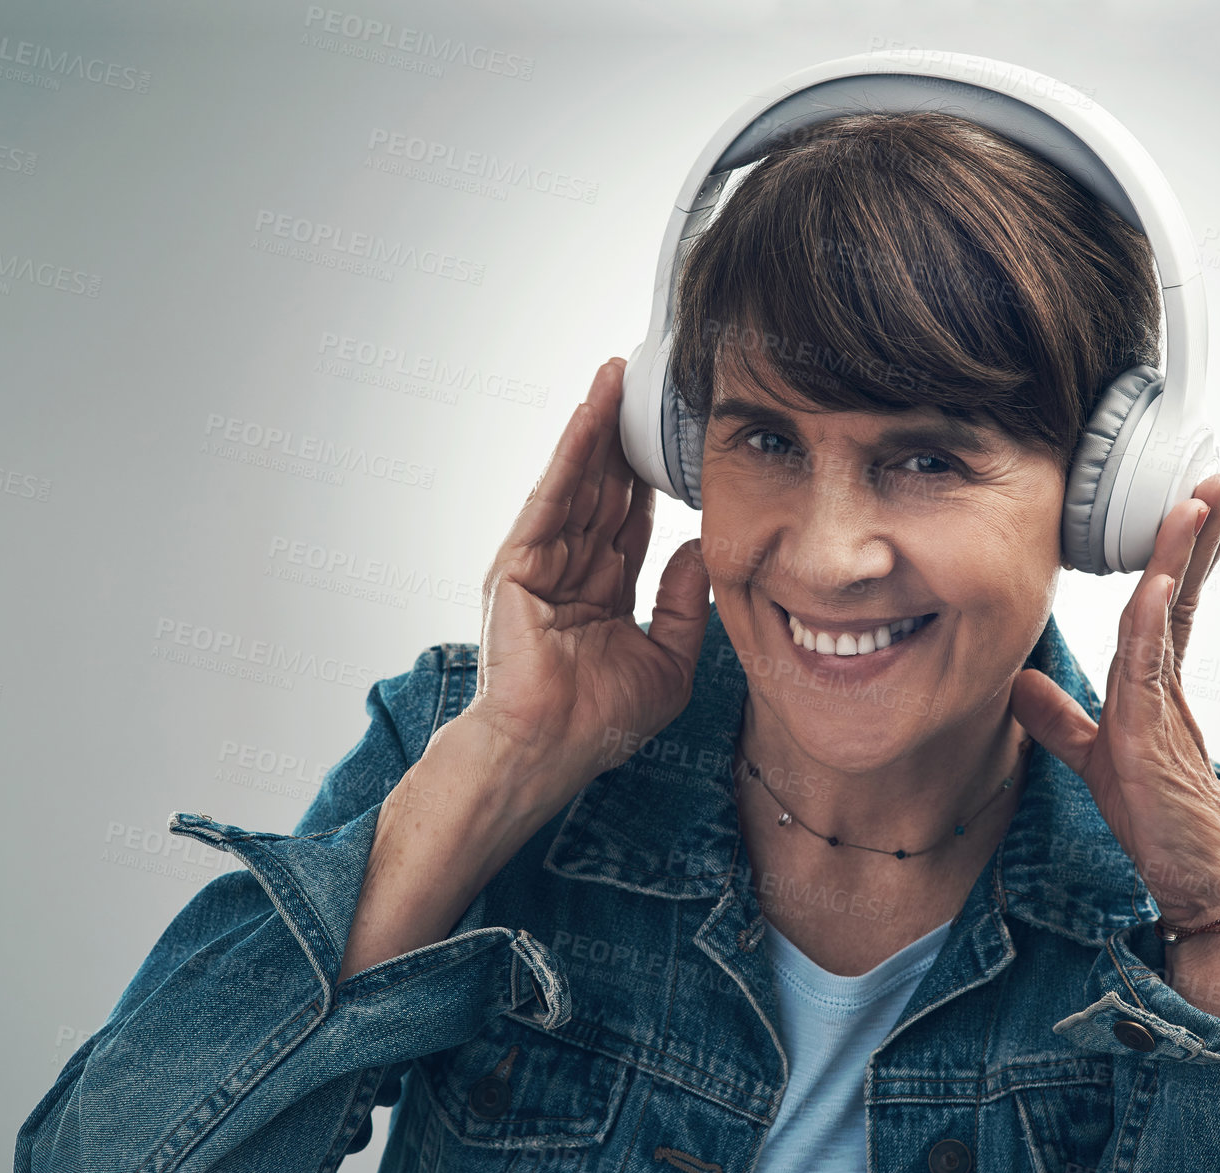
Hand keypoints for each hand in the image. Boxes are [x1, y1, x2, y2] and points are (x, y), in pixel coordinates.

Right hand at [461, 357, 712, 785]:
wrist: (550, 750)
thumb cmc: (600, 722)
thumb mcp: (667, 661)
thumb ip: (686, 603)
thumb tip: (701, 547)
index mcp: (601, 592)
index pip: (628, 521)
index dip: (651, 478)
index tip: (675, 437)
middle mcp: (569, 571)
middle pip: (602, 489)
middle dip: (624, 437)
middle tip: (645, 382)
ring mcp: (539, 564)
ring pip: (578, 482)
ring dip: (598, 427)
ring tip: (618, 375)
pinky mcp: (518, 563)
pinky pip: (552, 496)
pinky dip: (571, 452)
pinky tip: (591, 412)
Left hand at [1008, 473, 1219, 926]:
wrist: (1200, 883)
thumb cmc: (1159, 824)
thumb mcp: (1094, 759)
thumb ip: (1060, 720)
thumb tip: (1020, 680)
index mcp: (1155, 686)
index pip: (1167, 605)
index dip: (1179, 558)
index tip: (1198, 511)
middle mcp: (1165, 685)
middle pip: (1181, 593)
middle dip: (1199, 536)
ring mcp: (1164, 705)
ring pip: (1171, 613)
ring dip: (1184, 555)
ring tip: (1202, 500)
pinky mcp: (1153, 735)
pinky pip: (1150, 664)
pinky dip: (1150, 619)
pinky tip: (1158, 581)